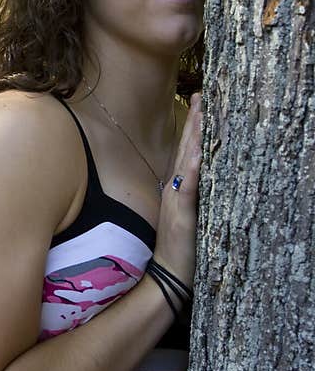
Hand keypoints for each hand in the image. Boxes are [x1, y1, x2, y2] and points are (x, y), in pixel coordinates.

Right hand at [153, 92, 202, 287]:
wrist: (168, 275)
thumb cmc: (181, 249)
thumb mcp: (187, 217)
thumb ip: (191, 197)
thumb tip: (200, 178)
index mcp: (177, 188)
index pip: (187, 151)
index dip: (194, 127)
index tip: (202, 103)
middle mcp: (175, 189)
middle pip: (186, 148)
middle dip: (195, 122)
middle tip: (203, 96)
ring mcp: (176, 200)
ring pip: (186, 162)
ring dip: (194, 137)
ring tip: (202, 113)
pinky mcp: (181, 214)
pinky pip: (187, 188)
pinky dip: (192, 169)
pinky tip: (198, 153)